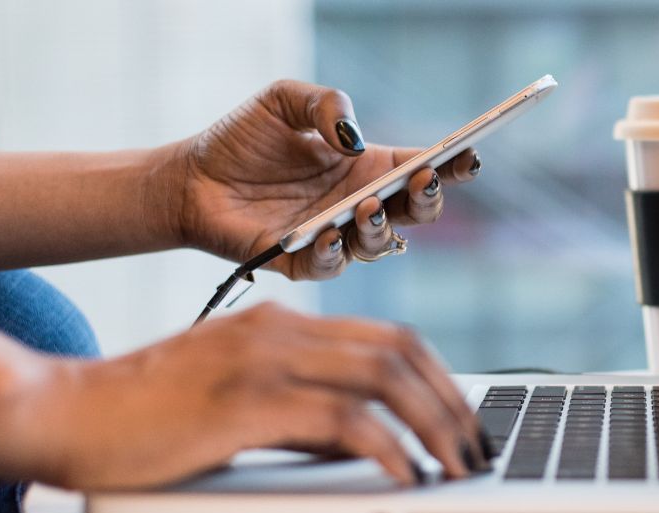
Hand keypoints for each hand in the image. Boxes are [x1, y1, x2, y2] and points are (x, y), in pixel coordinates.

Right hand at [22, 303, 483, 489]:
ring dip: (434, 425)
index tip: (465, 419)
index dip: (441, 377)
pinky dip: (387, 448)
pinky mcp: (246, 401)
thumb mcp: (240, 400)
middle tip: (476, 448)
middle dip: (452, 402)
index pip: (390, 336)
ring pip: (384, 378)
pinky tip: (404, 474)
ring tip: (456, 466)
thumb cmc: (148, 415)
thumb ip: (304, 411)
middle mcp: (280, 329)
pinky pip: (342, 420)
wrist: (65, 412)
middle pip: (400, 351)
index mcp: (282, 322)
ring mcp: (264, 360)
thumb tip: (367, 442)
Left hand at [173, 80, 480, 278]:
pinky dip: (334, 252)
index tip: (468, 154)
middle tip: (422, 180)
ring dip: (381, 227)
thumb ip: (325, 104)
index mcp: (367, 167)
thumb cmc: (242, 140)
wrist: (189, 178)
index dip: (452, 164)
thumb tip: (353, 138)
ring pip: (380, 244)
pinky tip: (328, 232)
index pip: (423, 168)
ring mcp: (335, 237)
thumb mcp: (284, 100)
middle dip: (429, 199)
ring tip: (367, 206)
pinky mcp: (302, 262)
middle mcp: (359, 205)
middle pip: (416, 212)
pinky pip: (331, 266)